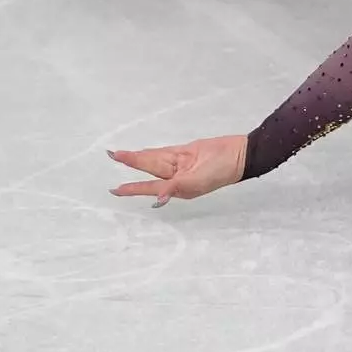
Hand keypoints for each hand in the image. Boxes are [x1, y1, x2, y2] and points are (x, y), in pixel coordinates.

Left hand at [108, 135, 247, 207]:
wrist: (239, 154)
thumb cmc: (219, 171)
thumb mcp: (197, 182)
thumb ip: (175, 188)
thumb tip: (157, 199)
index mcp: (178, 188)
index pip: (150, 186)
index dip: (132, 188)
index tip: (114, 190)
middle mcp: (177, 177)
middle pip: (150, 168)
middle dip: (132, 163)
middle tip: (112, 155)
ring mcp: (182, 164)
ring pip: (155, 159)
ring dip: (139, 157)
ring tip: (119, 153)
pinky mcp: (187, 152)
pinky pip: (166, 152)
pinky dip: (153, 153)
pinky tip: (142, 153)